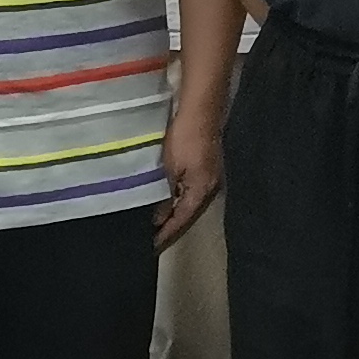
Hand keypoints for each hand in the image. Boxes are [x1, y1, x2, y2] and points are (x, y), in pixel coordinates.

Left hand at [154, 110, 224, 249]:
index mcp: (202, 191)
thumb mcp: (169, 168)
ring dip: (172, 215)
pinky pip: (188, 193)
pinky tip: (164, 203)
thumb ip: (163, 196)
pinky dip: (176, 201)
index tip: (149, 248)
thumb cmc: (184, 137)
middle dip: (169, 228)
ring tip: (153, 226)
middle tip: (149, 242)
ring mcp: (209, 178)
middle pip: (187, 215)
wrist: (201, 109)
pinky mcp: (205, 168)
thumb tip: (157, 219)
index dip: (165, 235)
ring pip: (187, 204)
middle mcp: (209, 188)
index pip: (181, 221)